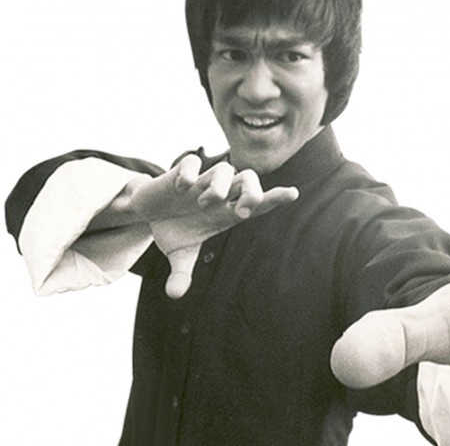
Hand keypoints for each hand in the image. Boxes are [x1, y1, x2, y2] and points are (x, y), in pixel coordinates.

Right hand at [126, 154, 297, 297]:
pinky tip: (180, 188)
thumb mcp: (179, 254)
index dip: (275, 198)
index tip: (293, 193)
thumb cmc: (174, 229)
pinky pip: (192, 162)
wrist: (147, 211)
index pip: (258, 203)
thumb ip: (182, 273)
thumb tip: (174, 295)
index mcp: (226, 212)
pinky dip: (188, 174)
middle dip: (252, 193)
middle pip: (250, 179)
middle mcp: (219, 194)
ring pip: (225, 170)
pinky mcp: (180, 172)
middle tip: (240, 211)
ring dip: (218, 187)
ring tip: (202, 203)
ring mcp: (201, 181)